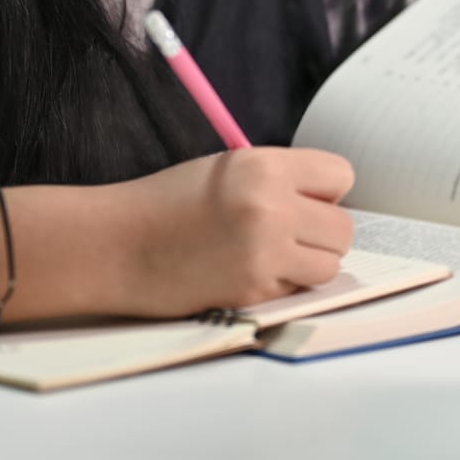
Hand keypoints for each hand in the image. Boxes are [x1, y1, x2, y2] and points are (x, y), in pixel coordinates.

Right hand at [100, 147, 355, 317]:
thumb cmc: (167, 202)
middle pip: (343, 228)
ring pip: (329, 264)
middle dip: (321, 231)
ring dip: (309, 263)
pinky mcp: (252, 292)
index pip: (341, 176)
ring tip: (272, 253)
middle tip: (288, 230)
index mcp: (264, 166)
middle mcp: (270, 208)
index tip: (304, 197)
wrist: (117, 245)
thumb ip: (279, 178)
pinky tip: (247, 271)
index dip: (325, 190)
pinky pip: (297, 290)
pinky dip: (283, 285)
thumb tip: (327, 201)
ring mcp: (263, 255)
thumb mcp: (227, 168)